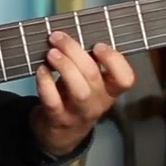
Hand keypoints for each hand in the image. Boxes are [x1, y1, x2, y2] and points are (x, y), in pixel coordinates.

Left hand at [30, 31, 134, 156]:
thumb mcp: (88, 82)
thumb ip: (87, 61)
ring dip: (65, 67)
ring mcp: (78, 113)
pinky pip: (53, 102)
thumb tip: (71, 31)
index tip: (98, 45)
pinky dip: (46, 83)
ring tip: (51, 53)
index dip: (114, 60)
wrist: (60, 133)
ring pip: (79, 91)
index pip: (125, 79)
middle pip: (94, 77)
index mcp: (110, 89)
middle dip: (76, 53)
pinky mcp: (58, 118)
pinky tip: (40, 70)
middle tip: (58, 37)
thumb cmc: (75, 96)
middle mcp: (98, 102)